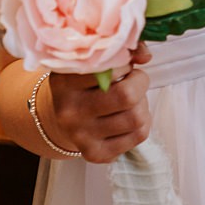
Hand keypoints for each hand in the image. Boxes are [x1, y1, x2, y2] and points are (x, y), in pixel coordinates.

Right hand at [46, 43, 151, 163]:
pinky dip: (143, 123)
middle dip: (140, 84)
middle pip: (126, 96)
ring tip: (132, 100)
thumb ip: (117, 50)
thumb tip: (145, 55)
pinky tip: (129, 117)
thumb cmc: (80, 85)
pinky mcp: (95, 154)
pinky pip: (138, 136)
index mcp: (64, 82)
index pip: (110, 69)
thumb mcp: (88, 62)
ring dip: (143, 105)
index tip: (123, 66)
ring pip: (136, 118)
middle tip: (134, 81)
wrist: (59, 119)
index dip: (126, 66)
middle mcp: (69, 111)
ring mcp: (81, 136)